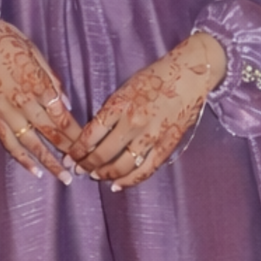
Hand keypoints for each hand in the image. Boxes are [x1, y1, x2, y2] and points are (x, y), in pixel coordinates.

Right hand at [0, 12, 79, 182]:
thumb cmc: (5, 40)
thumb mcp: (35, 53)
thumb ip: (51, 80)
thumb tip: (65, 104)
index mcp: (37, 84)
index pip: (62, 117)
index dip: (77, 134)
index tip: (89, 146)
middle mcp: (23, 102)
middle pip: (51, 132)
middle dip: (69, 151)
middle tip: (84, 167)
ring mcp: (6, 111)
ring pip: (32, 143)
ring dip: (49, 162)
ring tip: (63, 178)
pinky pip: (9, 142)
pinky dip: (22, 158)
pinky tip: (34, 171)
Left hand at [67, 33, 226, 189]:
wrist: (190, 75)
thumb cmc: (156, 77)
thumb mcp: (125, 87)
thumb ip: (111, 110)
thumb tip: (94, 133)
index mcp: (119, 105)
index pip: (90, 134)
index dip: (77, 150)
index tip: (71, 156)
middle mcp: (133, 122)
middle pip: (102, 154)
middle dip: (86, 165)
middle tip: (79, 169)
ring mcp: (150, 136)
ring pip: (121, 166)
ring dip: (105, 174)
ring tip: (96, 176)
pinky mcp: (166, 145)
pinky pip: (145, 170)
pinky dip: (129, 181)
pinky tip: (117, 185)